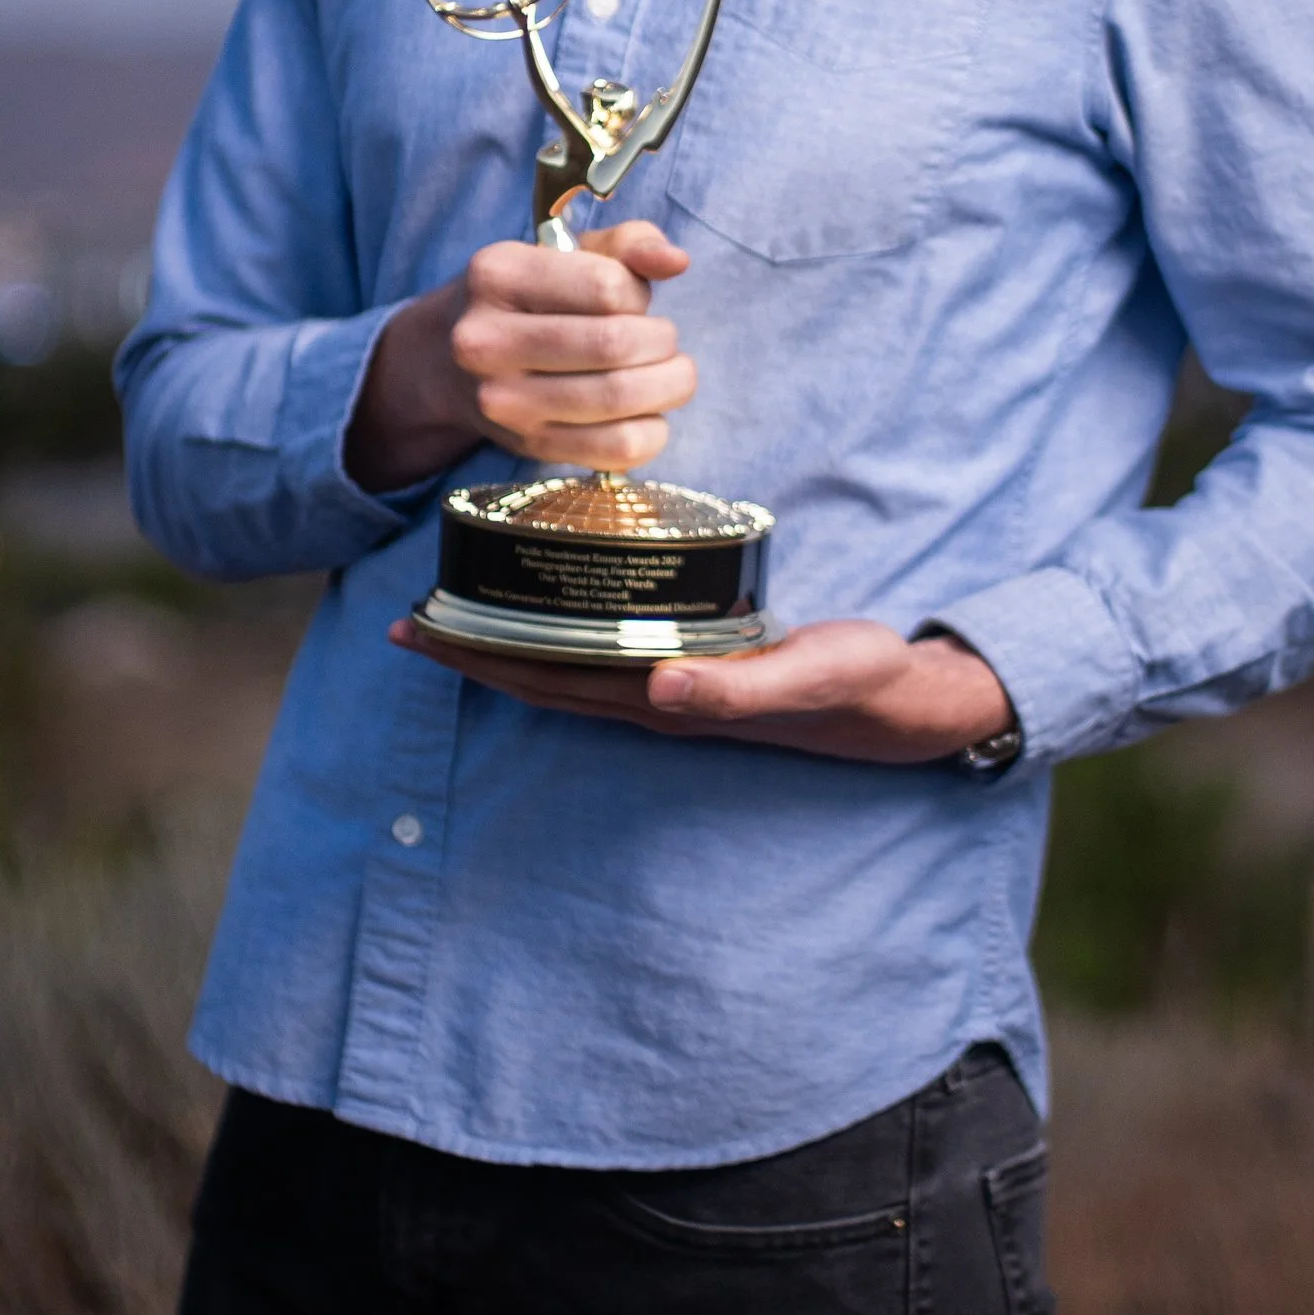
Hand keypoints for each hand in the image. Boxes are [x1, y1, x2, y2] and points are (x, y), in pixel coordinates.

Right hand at [348, 221, 693, 495]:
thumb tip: (675, 261)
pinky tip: (649, 412)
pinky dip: (654, 431)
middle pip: (614, 344)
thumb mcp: (565, 253)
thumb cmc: (527, 298)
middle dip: (663, 342)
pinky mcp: (527, 445)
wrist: (446, 364)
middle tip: (665, 342)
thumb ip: (628, 245)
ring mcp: (503, 400)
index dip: (639, 294)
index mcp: (498, 275)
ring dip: (669, 385)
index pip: (605, 287)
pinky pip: (615, 448)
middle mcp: (488, 339)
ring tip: (671, 374)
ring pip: (619, 398)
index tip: (634, 299)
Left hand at [390, 613, 1017, 766]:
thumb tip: (657, 686)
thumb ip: (738, 683)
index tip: (417, 629)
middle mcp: (657, 700)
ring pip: (566, 670)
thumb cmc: (859, 684)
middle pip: (540, 679)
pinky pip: (605, 655)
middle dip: (471, 653)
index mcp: (668, 701)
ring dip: (507, 647)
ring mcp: (674, 690)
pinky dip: (559, 635)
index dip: (479, 661)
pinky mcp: (697, 669)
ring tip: (457, 613)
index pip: (549, 682)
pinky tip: (550, 611)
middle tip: (406, 617)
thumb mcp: (809, 673)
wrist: (907, 703)